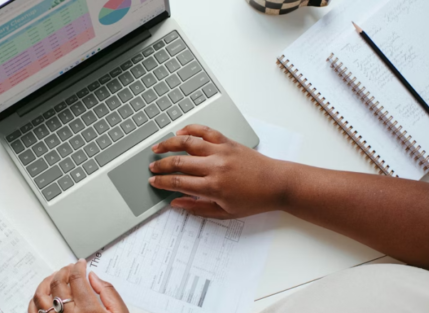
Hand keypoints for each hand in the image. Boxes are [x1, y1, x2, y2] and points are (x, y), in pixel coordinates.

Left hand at [28, 260, 128, 312]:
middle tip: (69, 268)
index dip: (78, 267)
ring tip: (54, 278)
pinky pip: (33, 312)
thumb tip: (93, 277)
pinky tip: (42, 296)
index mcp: (88, 310)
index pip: (77, 278)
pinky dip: (35, 300)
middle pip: (58, 283)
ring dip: (46, 282)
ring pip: (40, 296)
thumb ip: (108, 293)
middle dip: (63, 271)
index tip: (81, 264)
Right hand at [148, 124, 287, 218]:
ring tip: (157, 147)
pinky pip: (205, 131)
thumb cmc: (254, 200)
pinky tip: (180, 132)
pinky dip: (191, 129)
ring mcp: (221, 151)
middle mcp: (215, 166)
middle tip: (152, 168)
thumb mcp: (225, 213)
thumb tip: (176, 203)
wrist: (277, 184)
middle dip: (161, 165)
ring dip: (169, 144)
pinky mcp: (228, 142)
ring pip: (187, 143)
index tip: (153, 182)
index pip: (178, 182)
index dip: (162, 182)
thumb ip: (198, 208)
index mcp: (213, 187)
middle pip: (178, 162)